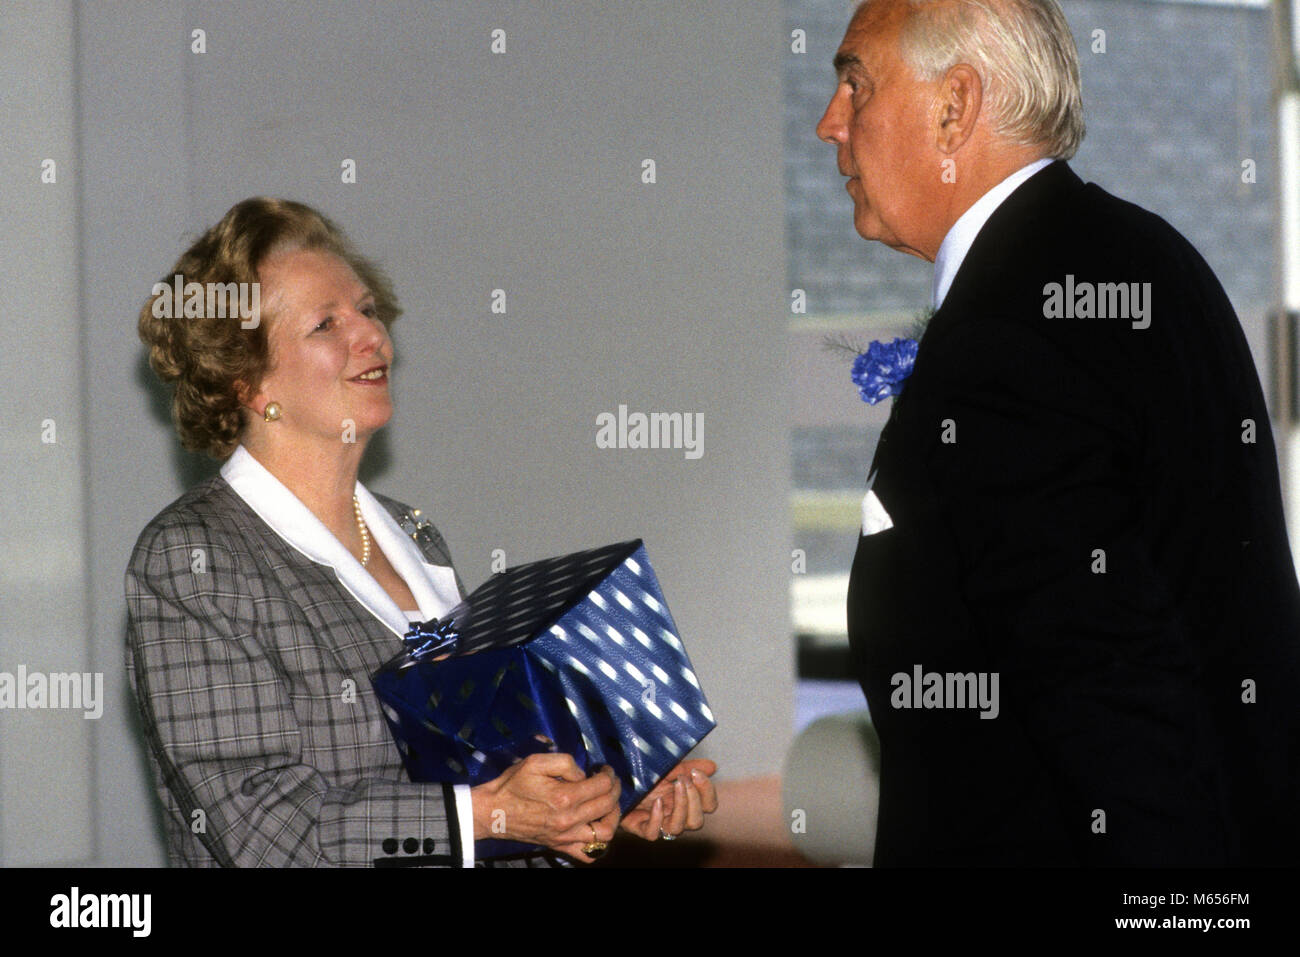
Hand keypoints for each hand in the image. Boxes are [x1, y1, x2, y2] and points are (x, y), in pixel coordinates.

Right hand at [471, 754, 620, 862]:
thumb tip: (584, 775)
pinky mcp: (560, 845)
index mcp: (564, 796)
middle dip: (615, 789)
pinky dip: (598, 844)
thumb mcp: (536, 762)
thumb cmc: (513, 784)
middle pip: (608, 805)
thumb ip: (565, 763)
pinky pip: (587, 854)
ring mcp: (565, 836)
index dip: (609, 774)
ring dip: (613, 817)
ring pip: (605, 833)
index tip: (605, 768)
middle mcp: (569, 819)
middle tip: (611, 781)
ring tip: (608, 804)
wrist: (493, 812)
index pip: (602, 785)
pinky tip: (595, 828)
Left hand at [619, 759, 717, 841]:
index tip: (696, 773)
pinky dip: (657, 818)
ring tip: (674, 787)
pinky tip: (656, 802)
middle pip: (697, 822)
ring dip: (679, 807)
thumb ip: (688, 767)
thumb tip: (713, 766)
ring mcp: (658, 823)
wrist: (617, 780)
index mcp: (685, 801)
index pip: (708, 806)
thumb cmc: (644, 776)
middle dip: (693, 800)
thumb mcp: (667, 767)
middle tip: (683, 780)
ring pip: (677, 829)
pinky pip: (653, 833)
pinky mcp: (640, 828)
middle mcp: (674, 815)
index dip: (707, 792)